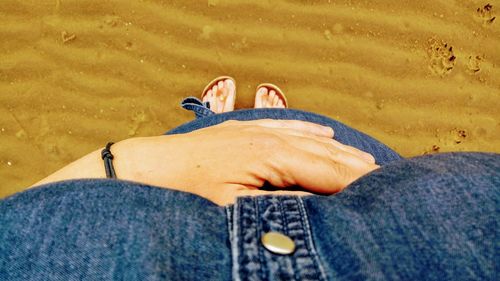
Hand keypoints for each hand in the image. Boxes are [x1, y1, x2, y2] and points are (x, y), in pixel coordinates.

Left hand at [112, 119, 378, 204]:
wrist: (151, 165)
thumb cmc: (188, 190)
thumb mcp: (234, 206)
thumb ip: (279, 203)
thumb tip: (318, 205)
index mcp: (271, 157)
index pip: (325, 172)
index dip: (355, 183)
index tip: (381, 193)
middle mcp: (269, 138)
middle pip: (324, 154)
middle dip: (356, 166)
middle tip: (386, 180)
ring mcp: (258, 130)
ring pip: (310, 139)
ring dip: (340, 150)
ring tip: (366, 160)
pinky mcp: (247, 129)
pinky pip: (288, 125)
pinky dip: (310, 131)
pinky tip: (325, 133)